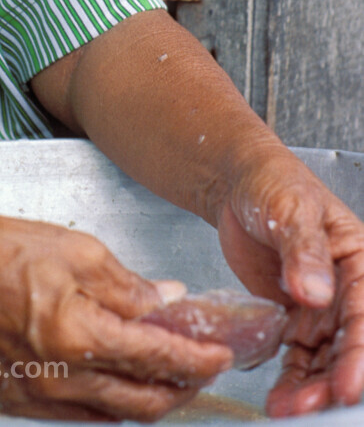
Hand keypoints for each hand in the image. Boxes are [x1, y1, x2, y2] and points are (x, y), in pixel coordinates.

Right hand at [0, 211, 232, 419]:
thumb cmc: (4, 249)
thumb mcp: (78, 250)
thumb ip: (128, 285)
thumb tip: (168, 303)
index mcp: (78, 336)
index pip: (158, 360)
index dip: (197, 360)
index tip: (221, 356)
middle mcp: (60, 380)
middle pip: (142, 403)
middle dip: (180, 389)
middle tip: (198, 368)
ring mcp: (36, 399)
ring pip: (112, 417)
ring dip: (145, 400)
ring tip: (162, 375)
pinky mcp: (16, 404)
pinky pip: (75, 416)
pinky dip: (103, 403)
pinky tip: (111, 380)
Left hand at [217, 155, 363, 415]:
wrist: (235, 182)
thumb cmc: (271, 181)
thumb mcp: (289, 206)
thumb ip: (303, 249)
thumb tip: (316, 292)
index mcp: (358, 261)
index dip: (360, 353)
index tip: (347, 385)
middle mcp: (346, 291)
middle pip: (349, 346)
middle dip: (333, 381)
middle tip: (309, 406)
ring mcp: (321, 309)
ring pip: (324, 360)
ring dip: (311, 388)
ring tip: (286, 409)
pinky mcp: (294, 319)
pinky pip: (298, 358)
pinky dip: (290, 380)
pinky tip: (277, 398)